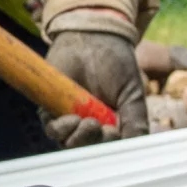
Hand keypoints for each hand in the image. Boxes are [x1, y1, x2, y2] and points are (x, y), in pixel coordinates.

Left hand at [41, 29, 148, 147]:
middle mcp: (88, 125)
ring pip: (68, 143)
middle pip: (86, 149)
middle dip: (94, 144)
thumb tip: (136, 145)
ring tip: (88, 122)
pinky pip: (51, 128)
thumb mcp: (132, 94)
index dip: (110, 148)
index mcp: (109, 124)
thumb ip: (135, 121)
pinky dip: (61, 129)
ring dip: (77, 140)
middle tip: (102, 129)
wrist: (93, 37)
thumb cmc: (116, 63)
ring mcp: (69, 117)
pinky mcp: (50, 107)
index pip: (107, 148)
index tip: (115, 134)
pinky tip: (73, 119)